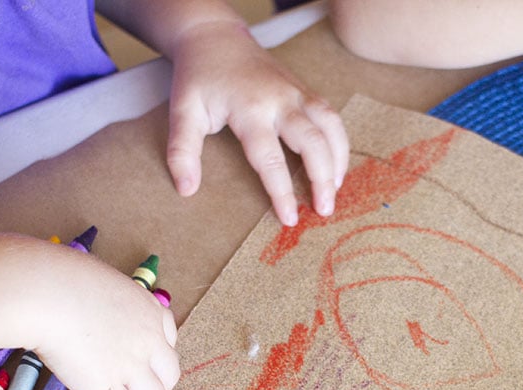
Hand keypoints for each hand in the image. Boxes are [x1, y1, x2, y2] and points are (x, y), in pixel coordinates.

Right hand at [34, 254, 180, 389]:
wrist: (45, 292)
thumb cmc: (57, 278)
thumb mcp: (98, 281)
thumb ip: (105, 302)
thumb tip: (86, 308)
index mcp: (149, 310)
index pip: (170, 338)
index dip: (155, 358)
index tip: (139, 365)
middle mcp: (150, 340)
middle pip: (170, 376)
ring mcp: (133, 366)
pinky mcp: (110, 389)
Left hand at [164, 19, 348, 225]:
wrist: (215, 37)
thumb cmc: (199, 78)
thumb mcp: (183, 112)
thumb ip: (183, 152)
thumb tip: (186, 189)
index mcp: (250, 110)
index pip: (271, 159)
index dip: (282, 192)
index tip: (289, 218)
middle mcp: (280, 100)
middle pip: (313, 142)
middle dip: (322, 179)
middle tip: (324, 211)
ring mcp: (296, 92)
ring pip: (331, 126)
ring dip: (339, 160)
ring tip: (336, 190)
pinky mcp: (305, 90)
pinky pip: (331, 117)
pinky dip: (339, 143)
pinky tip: (336, 165)